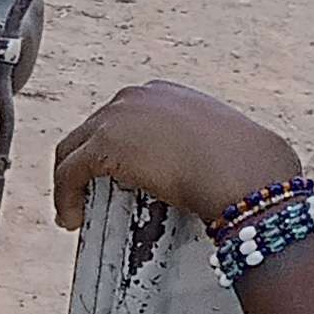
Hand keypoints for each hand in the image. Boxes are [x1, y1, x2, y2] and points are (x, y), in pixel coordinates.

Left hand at [54, 84, 303, 232]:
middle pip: (91, 131)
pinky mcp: (104, 144)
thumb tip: (196, 171)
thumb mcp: (218, 147)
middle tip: (86, 198)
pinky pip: (68, 173)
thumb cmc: (248, 168)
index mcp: (164, 93)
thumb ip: (195, 150)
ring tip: (76, 213)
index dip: (110, 151)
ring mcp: (118, 116)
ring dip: (70, 184)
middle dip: (84, 166)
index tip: (113, 180)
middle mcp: (136, 96)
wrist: (247, 174)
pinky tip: (71, 220)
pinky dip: (65, 198)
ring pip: (74, 150)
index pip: (121, 119)